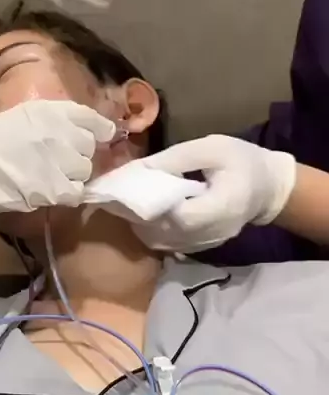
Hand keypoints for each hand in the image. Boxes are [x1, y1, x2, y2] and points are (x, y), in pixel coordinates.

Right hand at [0, 101, 114, 232]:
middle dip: (78, 155)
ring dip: (73, 175)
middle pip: (88, 148)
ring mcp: (61, 162)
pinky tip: (53, 192)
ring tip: (54, 178)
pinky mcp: (55, 188)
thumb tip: (71, 132)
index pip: (92, 119)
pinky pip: (75, 193)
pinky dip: (68, 194)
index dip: (99, 129)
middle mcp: (62, 133)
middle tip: (61, 162)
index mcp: (52, 111)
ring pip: (84, 171)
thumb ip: (48, 123)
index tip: (102, 136)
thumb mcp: (18, 118)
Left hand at [135, 135, 295, 252]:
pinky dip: (154, 232)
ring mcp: (207, 243)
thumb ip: (176, 158)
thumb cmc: (242, 162)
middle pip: (169, 233)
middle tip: (127, 197)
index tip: (137, 190)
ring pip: (165, 243)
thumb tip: (139, 169)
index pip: (182, 216)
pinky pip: (171, 245)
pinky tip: (148, 214)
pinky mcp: (202, 247)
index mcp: (222, 205)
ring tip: (134, 204)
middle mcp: (214, 232)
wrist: (268, 189)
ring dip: (144, 226)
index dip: (156, 206)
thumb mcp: (212, 148)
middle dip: (143, 216)